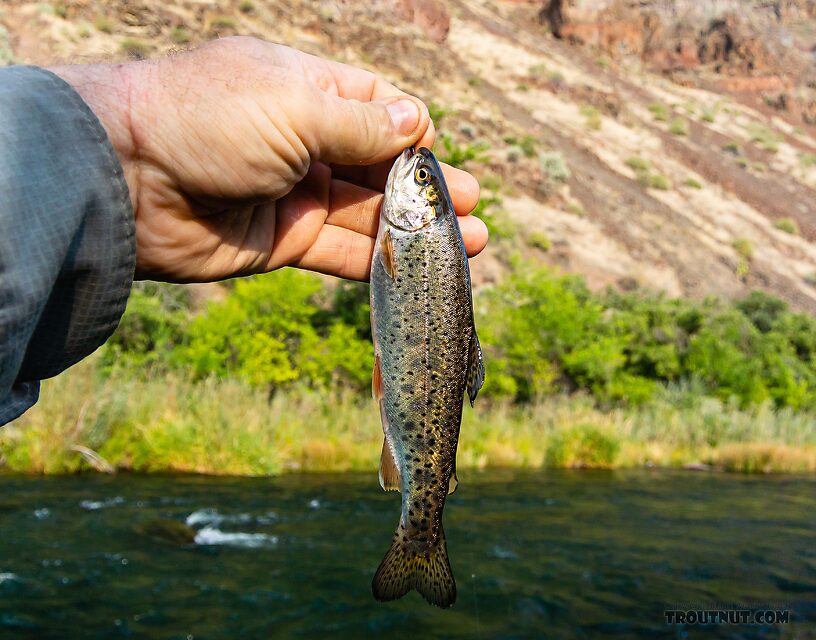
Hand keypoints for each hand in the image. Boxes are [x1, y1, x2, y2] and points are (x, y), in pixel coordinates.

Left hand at [51, 37, 486, 282]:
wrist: (126, 179)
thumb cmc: (208, 120)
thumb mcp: (295, 106)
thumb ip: (361, 124)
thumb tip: (416, 125)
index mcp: (306, 90)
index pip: (377, 108)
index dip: (411, 133)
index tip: (432, 157)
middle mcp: (303, 140)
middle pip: (379, 166)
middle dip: (425, 188)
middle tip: (471, 209)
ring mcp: (294, 193)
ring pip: (367, 214)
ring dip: (414, 231)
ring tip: (471, 243)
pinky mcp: (281, 242)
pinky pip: (340, 252)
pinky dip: (378, 262)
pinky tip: (419, 268)